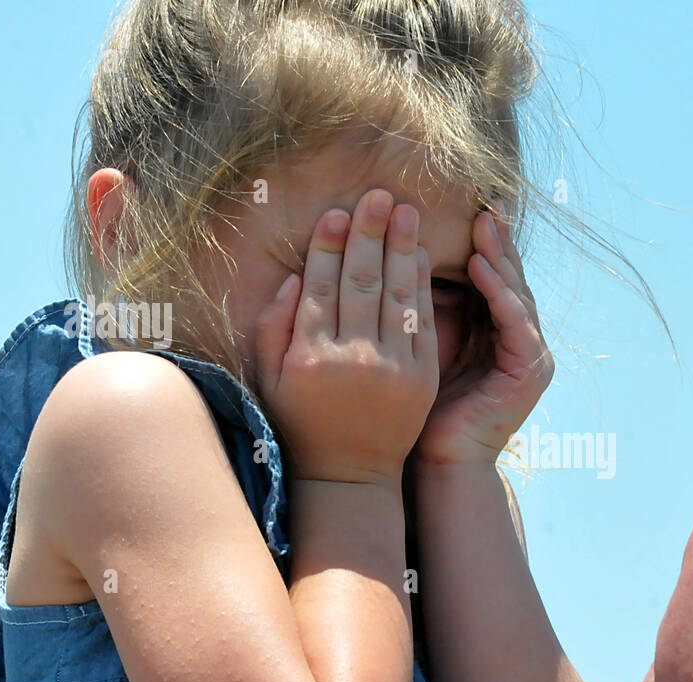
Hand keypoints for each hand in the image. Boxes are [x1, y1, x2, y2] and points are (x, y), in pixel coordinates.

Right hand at [254, 191, 439, 486]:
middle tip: (379, 195)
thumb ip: (273, 326)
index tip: (339, 212)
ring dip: (402, 249)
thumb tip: (294, 276)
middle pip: (362, 282)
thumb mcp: (269, 378)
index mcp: (310, 356)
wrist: (349, 475)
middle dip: (371, 233)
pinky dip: (421, 287)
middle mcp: (352, 358)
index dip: (331, 245)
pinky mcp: (422, 378)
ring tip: (406, 212)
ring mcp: (392, 369)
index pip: (322, 286)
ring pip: (397, 296)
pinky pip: (422, 323)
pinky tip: (421, 257)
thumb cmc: (301, 422)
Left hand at [413, 202, 553, 465]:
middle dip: (498, 241)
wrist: (439, 461)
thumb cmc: (421, 409)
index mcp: (495, 332)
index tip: (466, 206)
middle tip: (484, 203)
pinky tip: (484, 268)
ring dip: (501, 259)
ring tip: (483, 225)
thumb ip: (424, 306)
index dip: (483, 243)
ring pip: (516, 294)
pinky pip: (517, 322)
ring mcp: (531, 355)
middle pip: (510, 279)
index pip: (492, 277)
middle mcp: (519, 339)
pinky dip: (501, 293)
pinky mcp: (531, 371)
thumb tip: (402, 254)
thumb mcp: (422, 343)